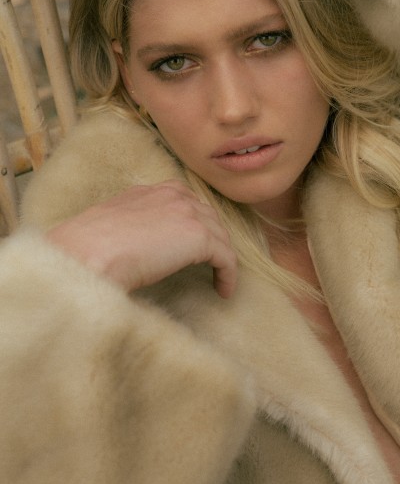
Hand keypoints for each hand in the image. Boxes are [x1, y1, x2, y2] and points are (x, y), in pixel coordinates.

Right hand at [46, 180, 236, 297]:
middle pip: (207, 216)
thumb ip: (130, 227)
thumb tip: (134, 247)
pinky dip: (228, 275)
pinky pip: (226, 257)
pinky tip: (224, 291)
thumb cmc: (86, 247)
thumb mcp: (109, 226)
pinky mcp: (200, 238)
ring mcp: (188, 213)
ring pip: (220, 235)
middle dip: (212, 237)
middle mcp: (173, 195)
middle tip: (212, 261)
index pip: (184, 200)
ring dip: (221, 256)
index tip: (192, 241)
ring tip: (219, 277)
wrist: (87, 253)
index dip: (193, 222)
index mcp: (150, 191)